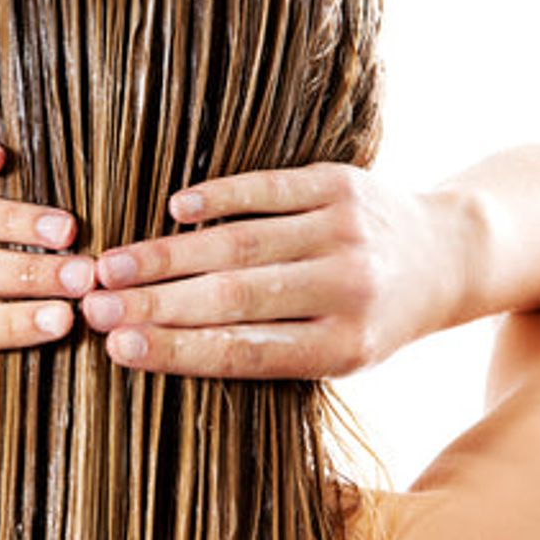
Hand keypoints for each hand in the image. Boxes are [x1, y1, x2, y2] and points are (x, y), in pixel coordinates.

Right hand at [79, 163, 463, 378]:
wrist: (447, 256)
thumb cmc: (372, 318)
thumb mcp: (336, 354)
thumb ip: (266, 352)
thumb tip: (161, 346)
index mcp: (344, 347)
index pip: (245, 353)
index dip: (177, 350)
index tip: (118, 349)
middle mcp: (348, 289)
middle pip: (234, 297)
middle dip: (155, 303)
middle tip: (92, 306)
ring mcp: (345, 232)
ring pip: (241, 243)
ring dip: (168, 254)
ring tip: (111, 265)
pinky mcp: (341, 184)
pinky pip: (269, 188)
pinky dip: (218, 197)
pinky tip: (174, 209)